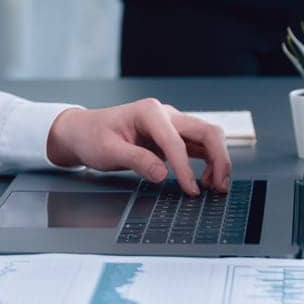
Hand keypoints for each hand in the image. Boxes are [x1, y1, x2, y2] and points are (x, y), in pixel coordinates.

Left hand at [46, 99, 230, 195]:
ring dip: (218, 160)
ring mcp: (171, 125)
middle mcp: (165, 114)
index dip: (186, 168)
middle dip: (219, 158)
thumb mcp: (108, 151)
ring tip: (215, 186)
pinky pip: (198, 147)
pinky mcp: (173, 137)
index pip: (175, 142)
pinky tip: (205, 180)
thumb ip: (137, 160)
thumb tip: (163, 174)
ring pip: (207, 137)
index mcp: (149, 112)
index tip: (191, 190)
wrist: (84, 132)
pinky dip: (208, 162)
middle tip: (220, 186)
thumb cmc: (93, 137)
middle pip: (206, 131)